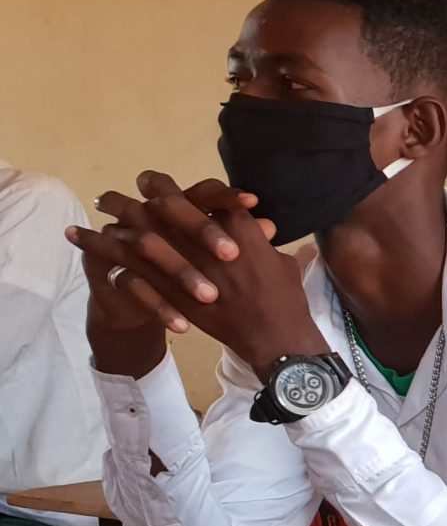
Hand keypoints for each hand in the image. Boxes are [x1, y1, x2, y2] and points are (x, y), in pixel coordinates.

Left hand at [76, 174, 326, 375]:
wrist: (275, 338)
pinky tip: (81, 239)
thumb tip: (256, 226)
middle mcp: (205, 240)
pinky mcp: (169, 290)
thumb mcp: (280, 261)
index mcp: (236, 226)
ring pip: (138, 229)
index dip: (180, 189)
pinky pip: (127, 262)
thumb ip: (260, 240)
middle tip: (119, 192)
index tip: (160, 187)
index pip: (204, 193)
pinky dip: (101, 250)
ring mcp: (184, 264)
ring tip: (96, 205)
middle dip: (140, 193)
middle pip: (163, 202)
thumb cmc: (285, 299)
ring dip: (113, 214)